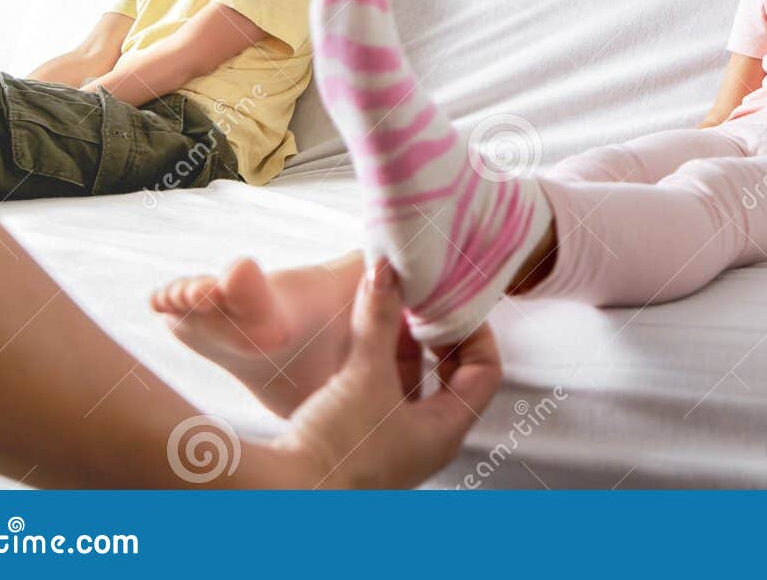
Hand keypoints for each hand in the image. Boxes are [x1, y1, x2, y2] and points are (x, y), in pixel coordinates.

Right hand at [268, 259, 499, 488]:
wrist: (281, 494)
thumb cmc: (338, 447)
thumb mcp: (364, 374)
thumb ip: (378, 320)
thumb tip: (386, 272)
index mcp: (445, 431)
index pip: (484, 372)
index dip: (474, 333)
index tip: (452, 303)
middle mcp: (426, 439)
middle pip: (450, 375)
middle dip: (436, 334)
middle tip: (420, 301)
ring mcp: (393, 442)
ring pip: (412, 381)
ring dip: (403, 343)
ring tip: (388, 305)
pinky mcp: (362, 440)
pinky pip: (382, 390)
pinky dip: (378, 361)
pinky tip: (359, 334)